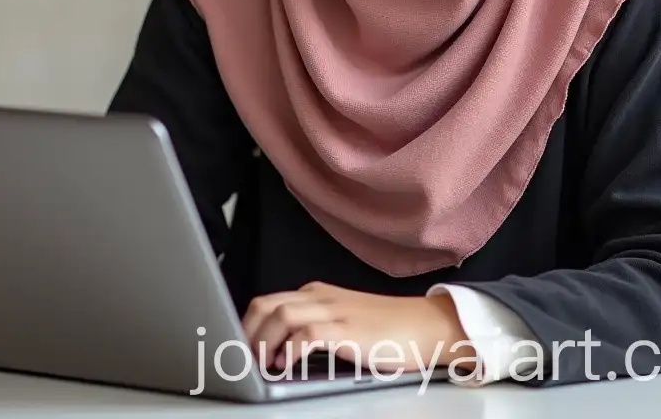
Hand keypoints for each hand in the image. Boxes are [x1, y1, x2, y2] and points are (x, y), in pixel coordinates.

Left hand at [240, 281, 477, 375]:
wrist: (424, 326)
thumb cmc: (386, 331)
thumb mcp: (342, 323)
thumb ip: (313, 329)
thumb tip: (278, 353)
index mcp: (316, 294)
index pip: (267, 301)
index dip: (245, 326)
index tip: (236, 351)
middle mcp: (320, 297)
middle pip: (266, 304)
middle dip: (245, 333)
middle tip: (241, 361)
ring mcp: (334, 310)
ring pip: (281, 314)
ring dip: (263, 342)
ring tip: (259, 366)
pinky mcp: (347, 329)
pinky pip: (307, 332)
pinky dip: (291, 349)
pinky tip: (286, 366)